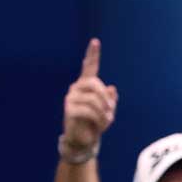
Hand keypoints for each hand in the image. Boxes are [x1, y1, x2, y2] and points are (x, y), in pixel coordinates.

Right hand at [62, 39, 116, 153]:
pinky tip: (99, 125)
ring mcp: (71, 98)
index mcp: (87, 86)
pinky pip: (89, 110)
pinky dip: (99, 119)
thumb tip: (112, 88)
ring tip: (105, 121)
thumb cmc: (96, 124)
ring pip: (93, 98)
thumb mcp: (107, 111)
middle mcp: (77, 88)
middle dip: (106, 98)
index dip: (92, 54)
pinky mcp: (69, 109)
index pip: (89, 67)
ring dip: (104, 112)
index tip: (95, 41)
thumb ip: (110, 100)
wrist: (84, 140)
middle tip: (111, 112)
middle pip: (95, 83)